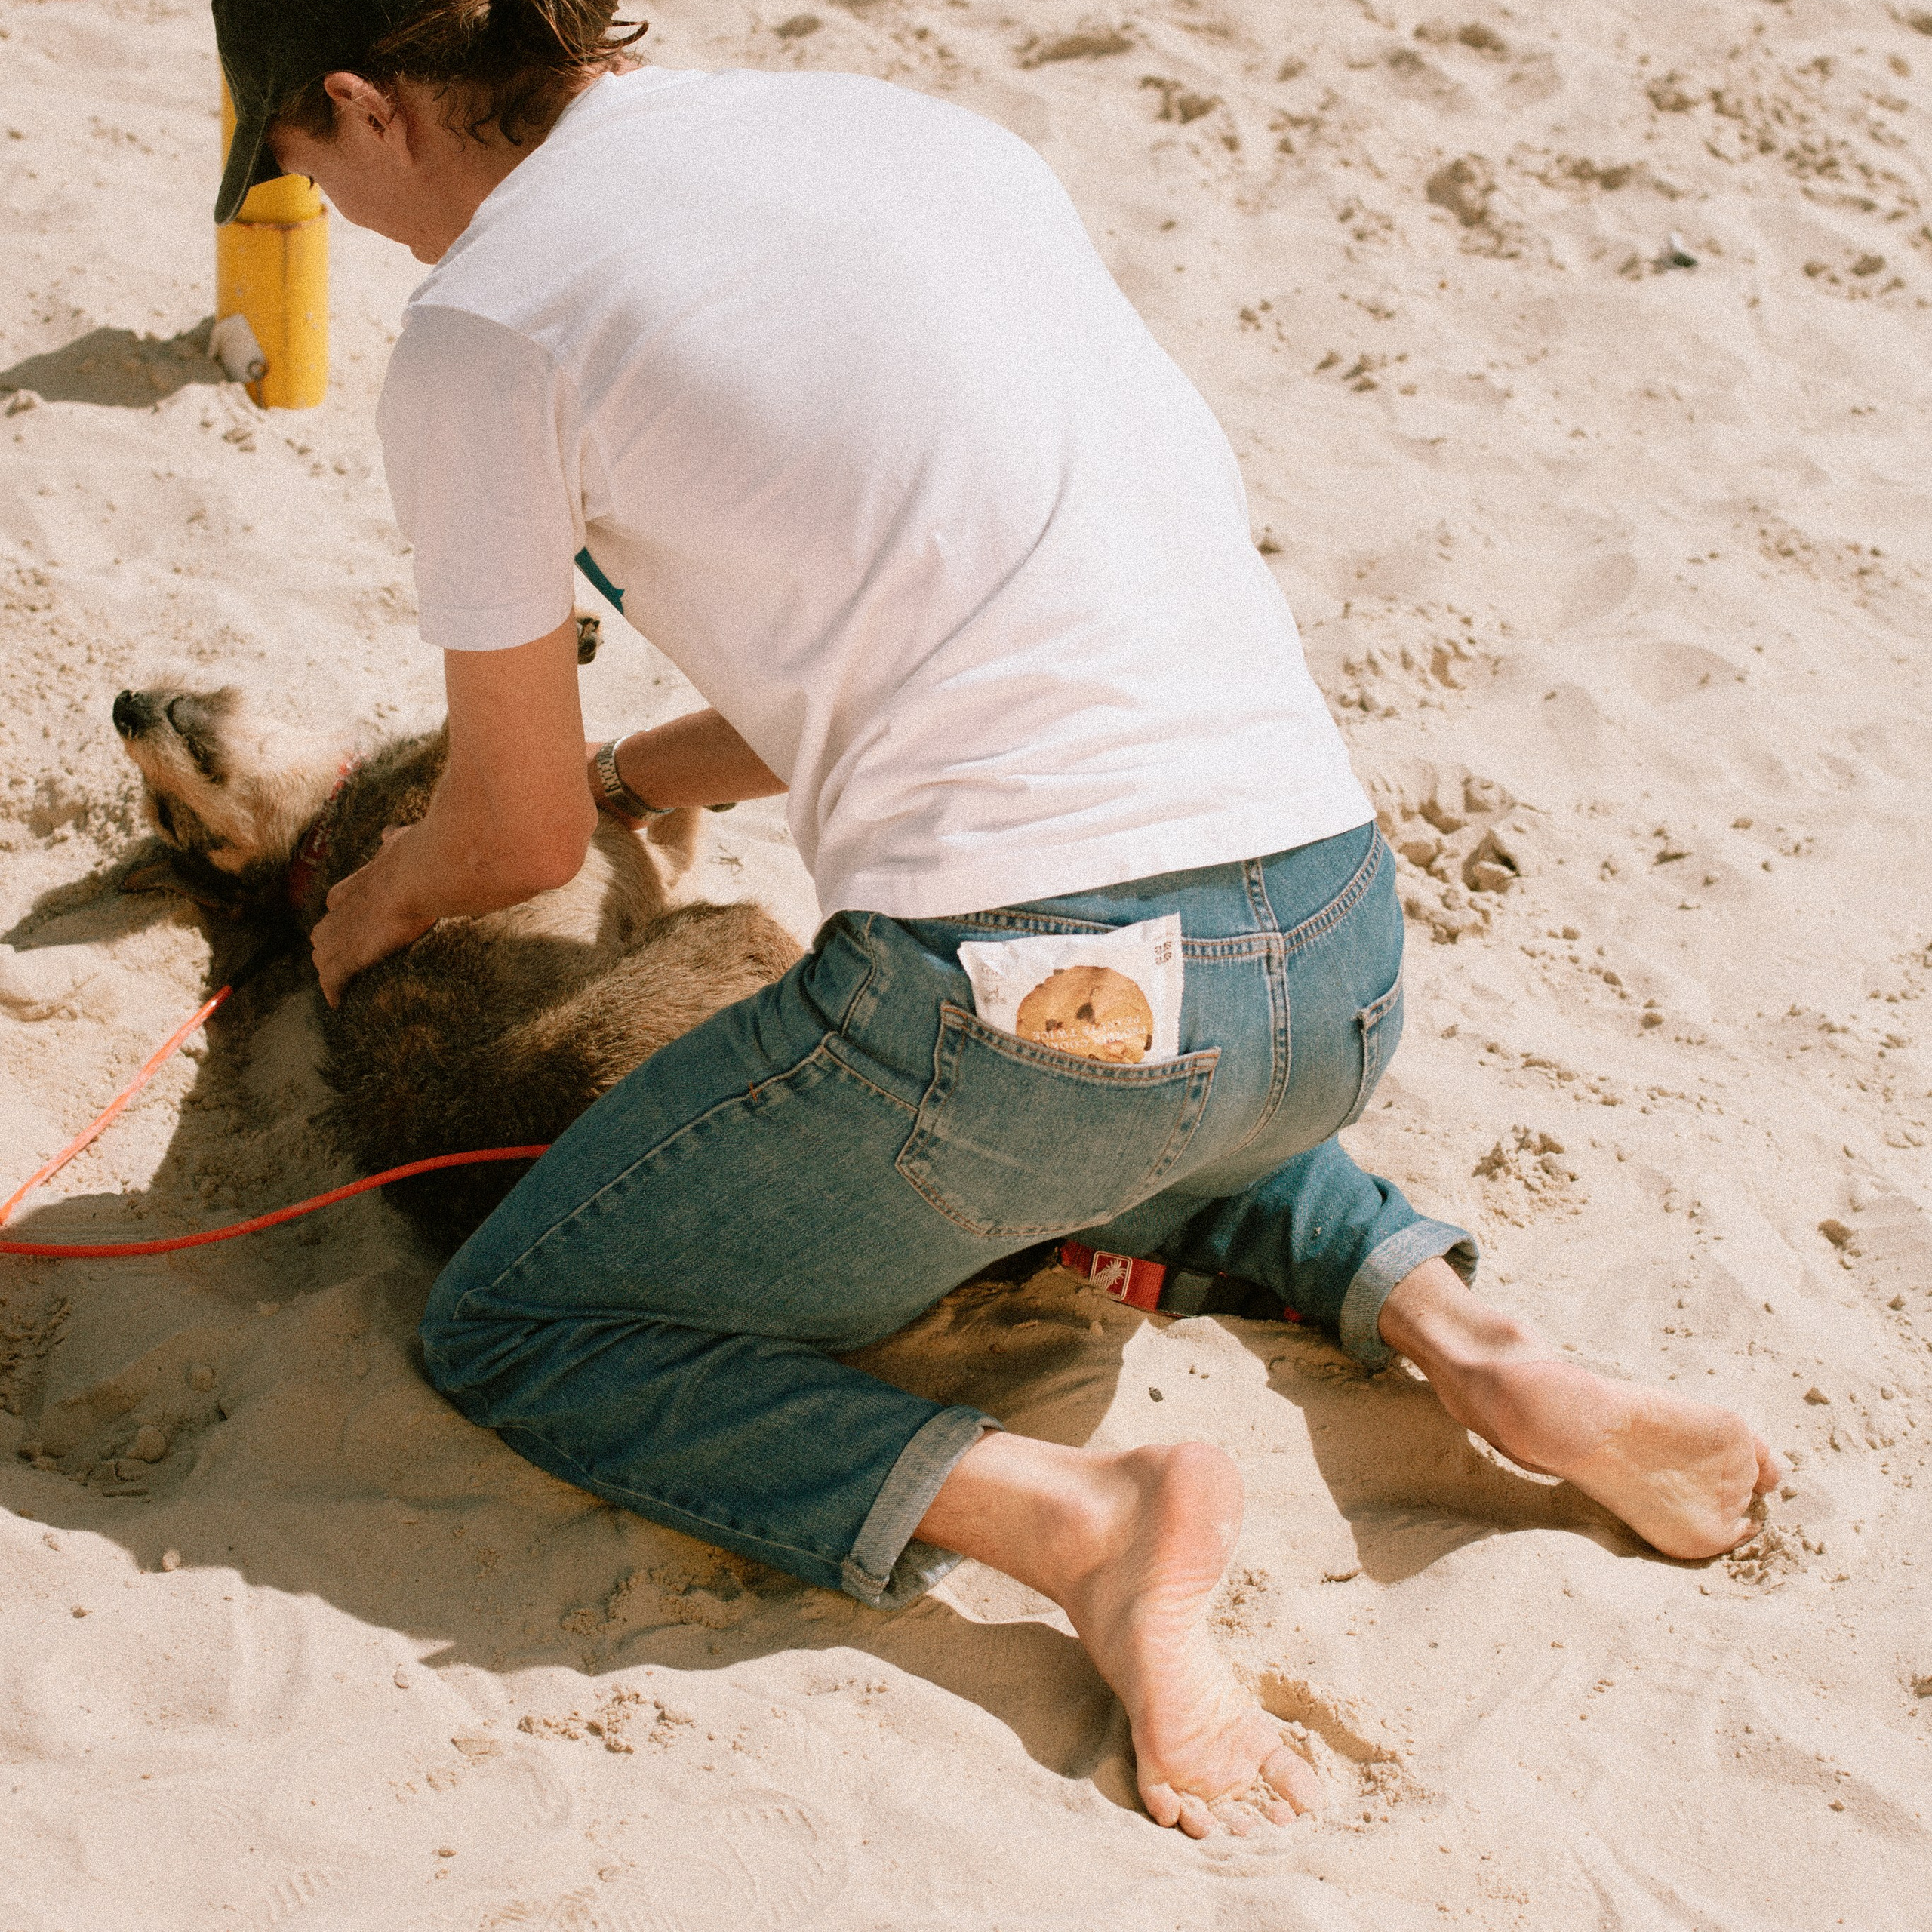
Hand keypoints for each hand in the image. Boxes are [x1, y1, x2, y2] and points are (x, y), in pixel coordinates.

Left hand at [312, 825, 434, 1007]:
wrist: (422, 873)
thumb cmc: (418, 856)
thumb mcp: (401, 840)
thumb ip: (393, 839)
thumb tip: (390, 831)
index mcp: (356, 883)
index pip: (336, 901)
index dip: (341, 913)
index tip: (349, 920)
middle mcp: (343, 908)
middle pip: (323, 932)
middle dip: (329, 945)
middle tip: (344, 959)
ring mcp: (344, 933)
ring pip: (322, 957)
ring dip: (329, 970)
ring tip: (340, 985)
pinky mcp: (352, 954)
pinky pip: (333, 979)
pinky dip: (333, 992)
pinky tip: (336, 1003)